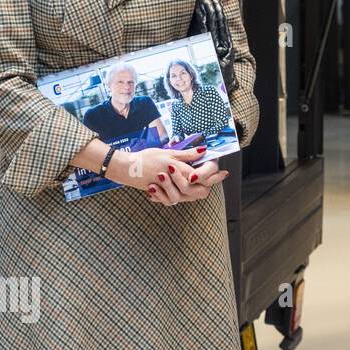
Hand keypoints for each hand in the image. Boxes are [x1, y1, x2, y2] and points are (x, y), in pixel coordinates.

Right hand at [107, 146, 227, 204]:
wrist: (126, 169)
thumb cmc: (145, 158)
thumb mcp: (168, 153)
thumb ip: (187, 155)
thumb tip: (204, 150)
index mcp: (180, 171)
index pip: (204, 177)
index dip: (215, 176)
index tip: (224, 173)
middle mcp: (176, 184)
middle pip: (201, 191)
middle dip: (208, 184)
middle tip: (217, 176)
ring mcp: (169, 191)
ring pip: (191, 196)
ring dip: (197, 189)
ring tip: (203, 180)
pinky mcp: (163, 195)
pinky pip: (178, 198)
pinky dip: (184, 193)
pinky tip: (187, 185)